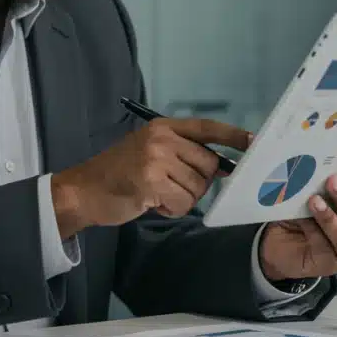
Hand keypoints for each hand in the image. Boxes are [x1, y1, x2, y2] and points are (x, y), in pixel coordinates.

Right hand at [51, 118, 250, 237]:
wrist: (83, 190)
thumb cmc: (119, 174)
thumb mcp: (150, 152)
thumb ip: (183, 153)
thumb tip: (225, 166)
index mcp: (163, 127)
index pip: (206, 128)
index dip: (232, 135)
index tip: (253, 142)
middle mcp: (161, 138)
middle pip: (208, 164)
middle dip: (198, 182)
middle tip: (173, 187)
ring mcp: (156, 159)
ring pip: (197, 187)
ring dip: (182, 199)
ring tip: (156, 194)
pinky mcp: (151, 182)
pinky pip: (183, 203)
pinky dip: (172, 209)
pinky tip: (152, 203)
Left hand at [258, 162, 336, 281]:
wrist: (281, 246)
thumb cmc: (304, 218)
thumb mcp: (316, 198)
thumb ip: (325, 188)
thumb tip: (325, 167)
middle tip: (332, 180)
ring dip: (330, 216)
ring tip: (315, 200)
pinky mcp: (333, 266)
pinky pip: (324, 245)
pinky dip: (313, 229)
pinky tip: (302, 218)